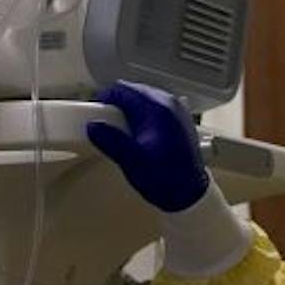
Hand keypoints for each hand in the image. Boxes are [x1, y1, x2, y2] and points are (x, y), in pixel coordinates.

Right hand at [85, 81, 209, 212]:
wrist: (191, 194)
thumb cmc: (167, 179)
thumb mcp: (132, 162)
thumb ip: (111, 141)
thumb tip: (93, 127)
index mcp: (157, 109)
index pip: (123, 90)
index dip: (104, 98)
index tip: (95, 112)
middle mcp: (170, 104)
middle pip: (134, 91)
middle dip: (117, 104)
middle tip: (104, 123)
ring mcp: (178, 110)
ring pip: (145, 98)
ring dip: (130, 109)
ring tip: (120, 130)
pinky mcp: (180, 119)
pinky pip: (156, 107)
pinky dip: (144, 114)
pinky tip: (138, 133)